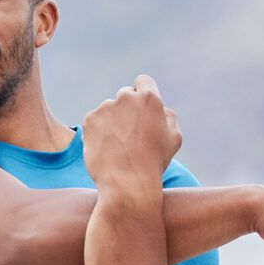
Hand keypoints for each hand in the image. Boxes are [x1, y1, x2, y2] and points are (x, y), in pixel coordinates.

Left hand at [82, 74, 181, 188]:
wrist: (127, 182)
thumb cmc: (154, 162)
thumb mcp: (174, 138)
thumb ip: (168, 116)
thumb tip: (160, 108)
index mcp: (150, 98)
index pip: (143, 82)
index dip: (142, 92)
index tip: (140, 105)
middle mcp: (126, 97)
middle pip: (125, 95)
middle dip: (127, 110)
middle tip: (130, 133)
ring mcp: (105, 107)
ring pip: (108, 109)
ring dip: (112, 121)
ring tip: (118, 146)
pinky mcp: (89, 119)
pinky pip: (95, 121)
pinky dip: (98, 131)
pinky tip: (106, 148)